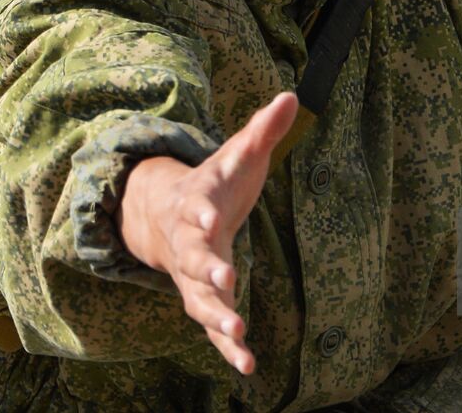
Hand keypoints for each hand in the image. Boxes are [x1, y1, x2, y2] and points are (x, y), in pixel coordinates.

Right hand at [117, 92, 298, 373]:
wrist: (170, 214)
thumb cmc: (215, 182)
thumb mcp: (238, 153)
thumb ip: (263, 130)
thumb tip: (291, 96)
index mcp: (197, 203)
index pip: (197, 207)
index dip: (203, 214)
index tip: (211, 220)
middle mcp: (189, 243)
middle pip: (193, 258)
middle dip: (208, 270)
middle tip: (226, 280)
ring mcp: (193, 274)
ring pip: (199, 298)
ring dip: (217, 315)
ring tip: (238, 330)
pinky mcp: (204, 298)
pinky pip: (212, 325)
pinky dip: (227, 345)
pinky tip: (248, 365)